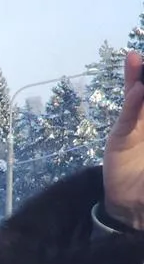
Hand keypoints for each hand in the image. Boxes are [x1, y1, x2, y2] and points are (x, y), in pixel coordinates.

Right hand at [104, 51, 143, 228]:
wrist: (134, 206)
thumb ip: (140, 117)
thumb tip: (141, 99)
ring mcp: (137, 127)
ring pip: (139, 97)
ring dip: (138, 77)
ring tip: (137, 58)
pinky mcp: (122, 138)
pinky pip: (127, 118)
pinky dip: (131, 104)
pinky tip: (136, 90)